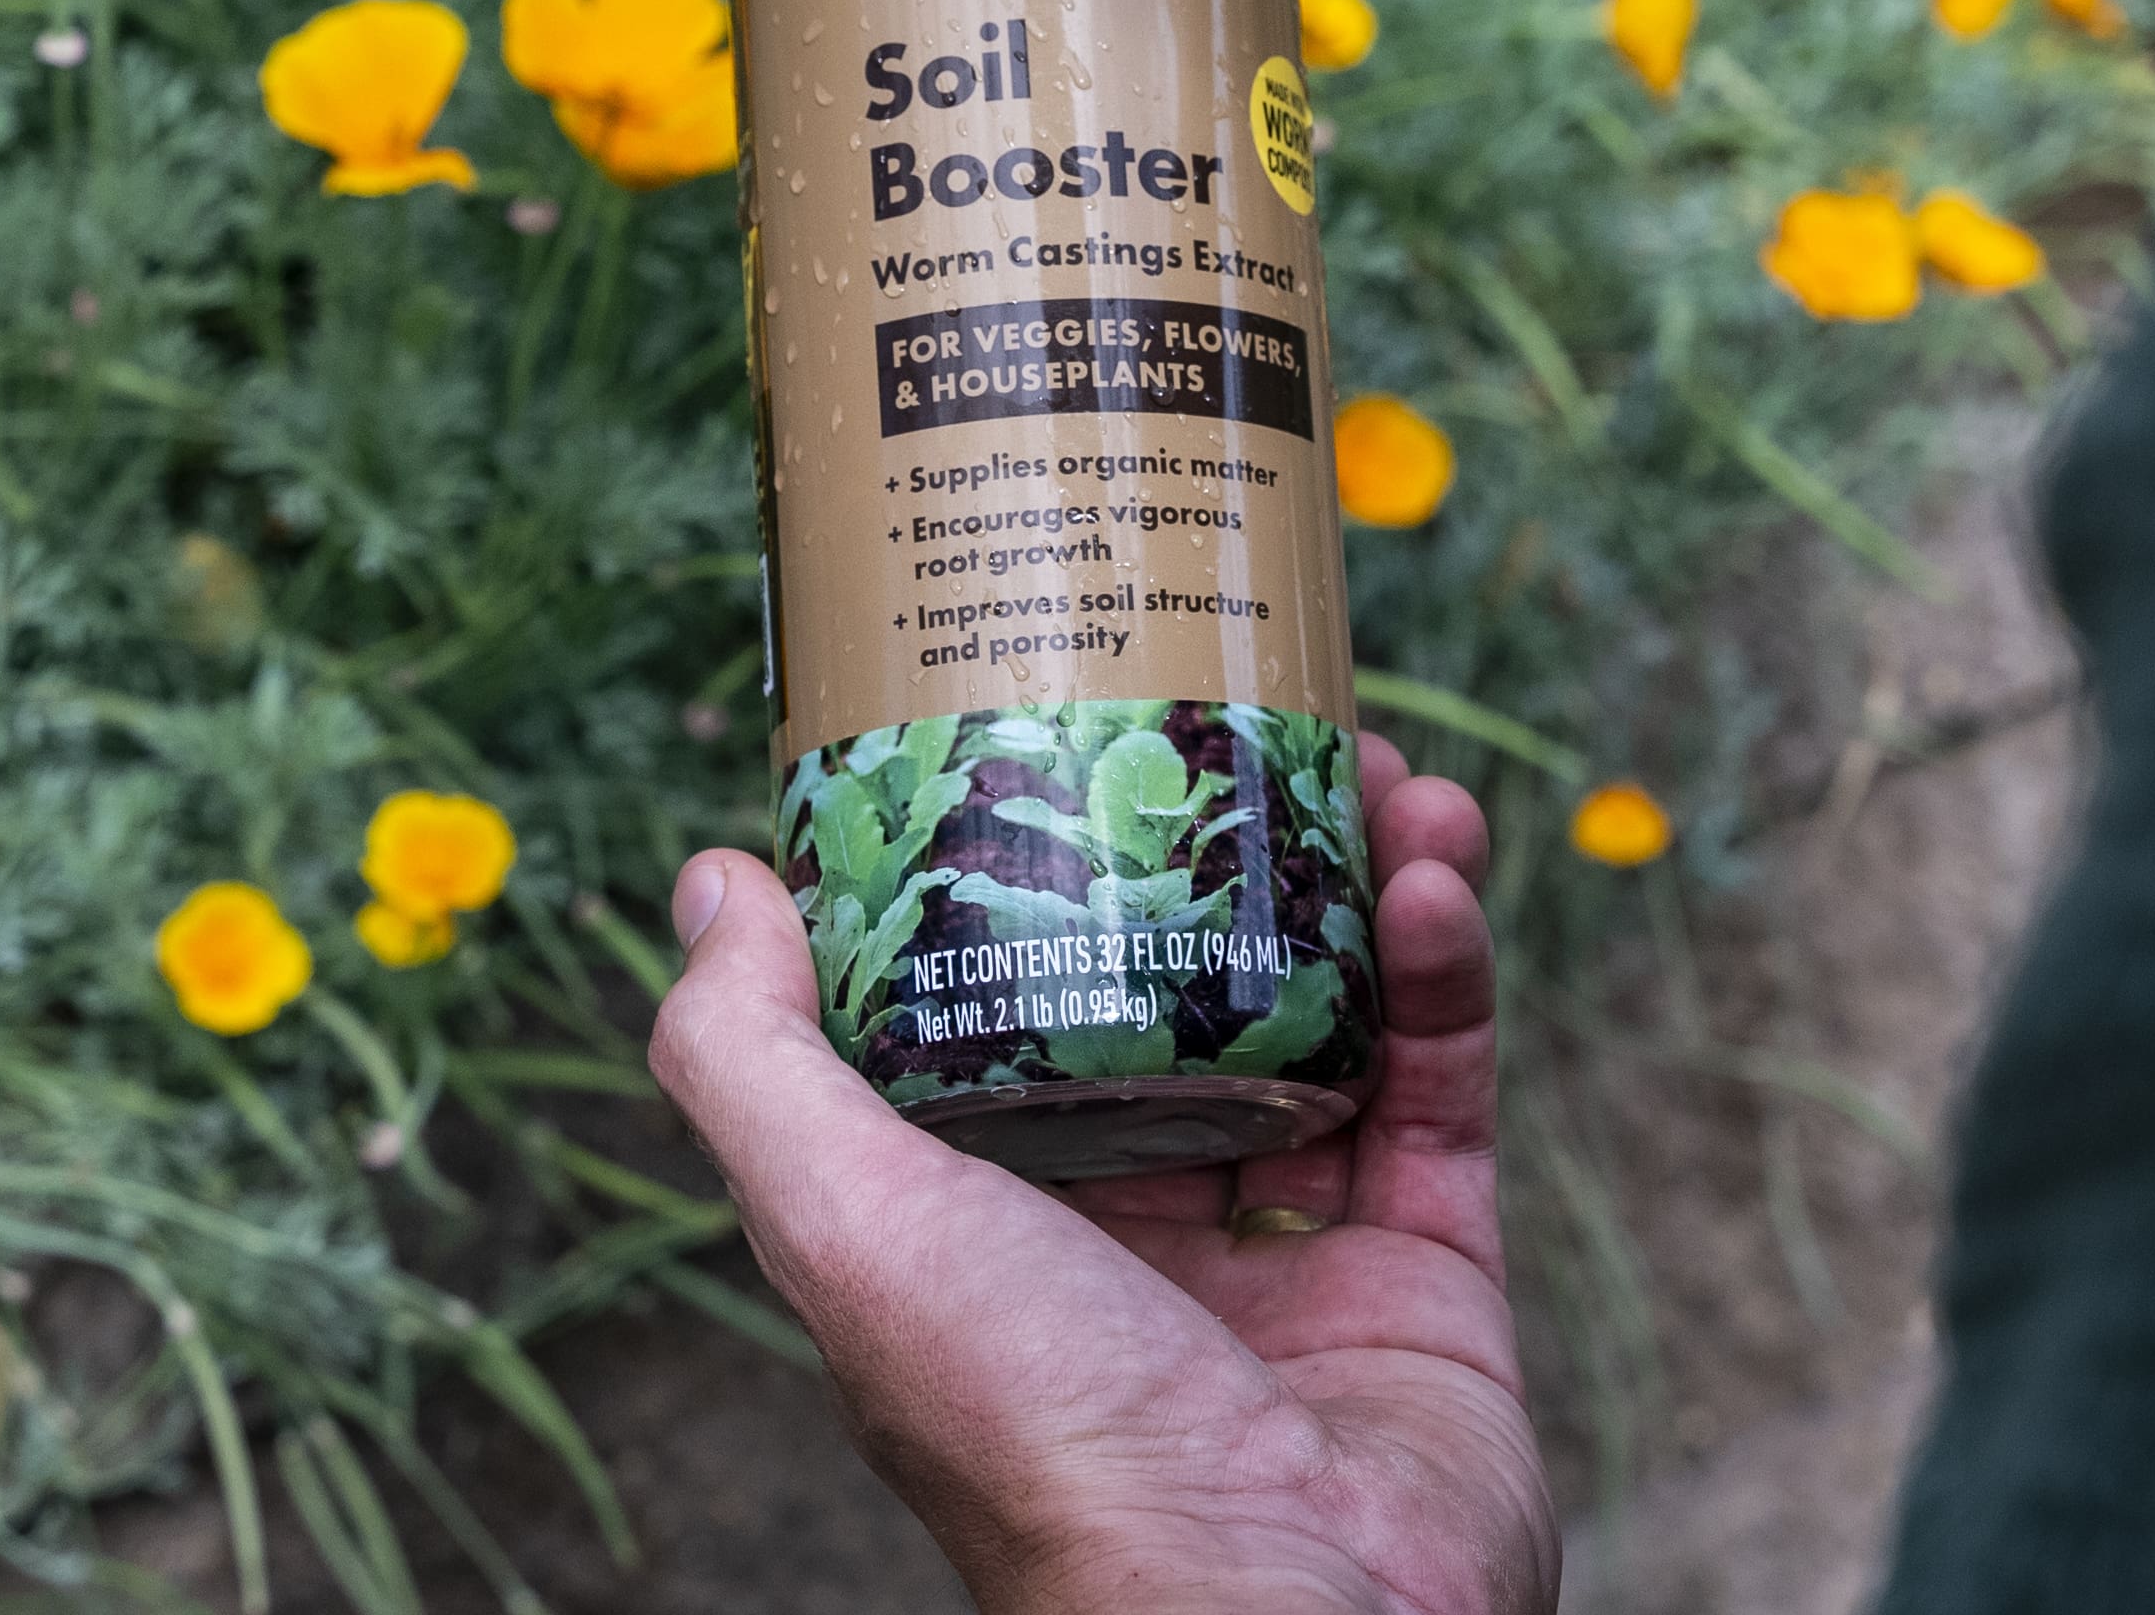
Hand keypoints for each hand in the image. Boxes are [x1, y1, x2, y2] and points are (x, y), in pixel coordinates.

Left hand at [647, 735, 1554, 1614]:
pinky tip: (1439, 867)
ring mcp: (1290, 1250)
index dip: (1031, 864)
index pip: (999, 1006)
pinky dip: (1446, 969)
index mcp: (985, 1222)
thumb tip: (707, 880)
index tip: (1061, 721)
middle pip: (1180, 988)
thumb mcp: (847, 1227)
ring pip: (1326, 1014)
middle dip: (1220, 848)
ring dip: (1357, 878)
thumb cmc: (1038, 1434)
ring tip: (1374, 764)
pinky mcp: (1428, 1272)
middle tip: (1251, 720)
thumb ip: (754, 1063)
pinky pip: (1441, 1087)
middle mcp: (1133, 1230)